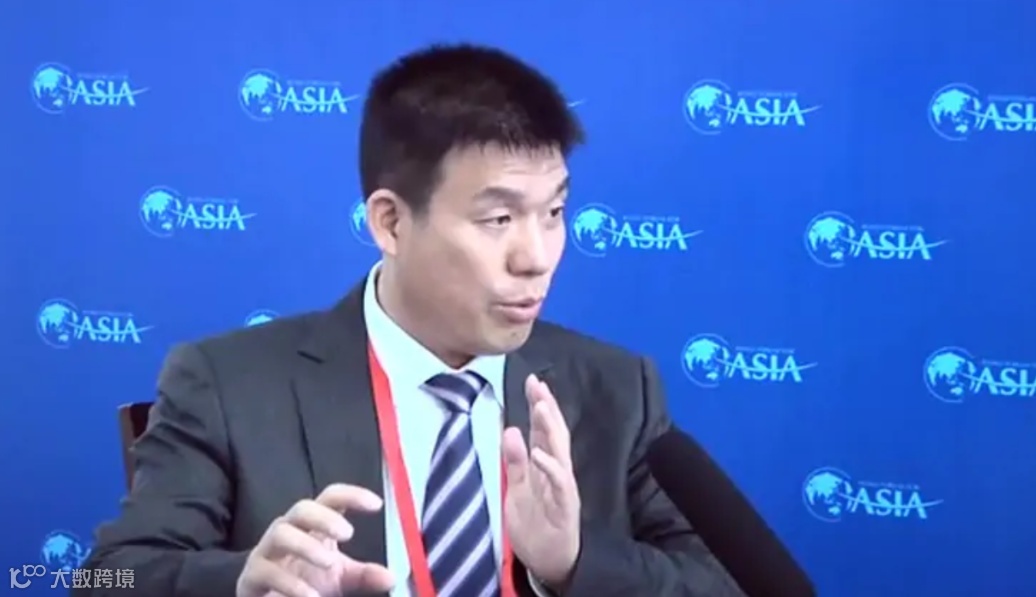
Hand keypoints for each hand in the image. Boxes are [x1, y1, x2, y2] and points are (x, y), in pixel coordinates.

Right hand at [236, 484, 394, 596]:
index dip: (352, 495)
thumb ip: (363, 575)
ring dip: (306, 546)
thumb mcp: (338, 578)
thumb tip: (390, 577)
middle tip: (348, 533)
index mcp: (313, 526)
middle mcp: (289, 531)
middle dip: (324, 517)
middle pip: (301, 508)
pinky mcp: (252, 575)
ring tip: (330, 563)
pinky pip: (267, 571)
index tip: (376, 504)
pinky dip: (291, 583)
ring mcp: (267, 551)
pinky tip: (310, 595)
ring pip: (280, 533)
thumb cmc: (305, 581)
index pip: (331, 499)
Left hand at [502, 374, 580, 588]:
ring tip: (541, 406)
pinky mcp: (565, 508)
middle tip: (538, 384)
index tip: (532, 381)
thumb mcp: (516, 491)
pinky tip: (540, 454)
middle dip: (546, 408)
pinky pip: (560, 485)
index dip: (538, 406)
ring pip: (560, 453)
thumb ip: (514, 462)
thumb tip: (510, 429)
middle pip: (554, 434)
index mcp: (544, 466)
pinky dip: (550, 468)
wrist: (551, 563)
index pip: (542, 430)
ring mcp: (562, 489)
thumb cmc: (535, 526)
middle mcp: (556, 472)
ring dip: (551, 429)